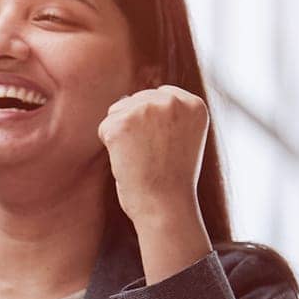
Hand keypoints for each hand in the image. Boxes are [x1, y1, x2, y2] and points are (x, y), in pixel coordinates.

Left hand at [98, 86, 210, 241]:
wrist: (165, 203)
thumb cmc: (171, 174)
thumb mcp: (182, 135)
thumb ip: (166, 112)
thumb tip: (127, 99)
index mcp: (193, 104)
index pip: (159, 95)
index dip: (154, 121)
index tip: (164, 144)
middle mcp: (171, 101)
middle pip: (135, 100)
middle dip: (136, 126)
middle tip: (152, 153)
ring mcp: (146, 109)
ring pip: (117, 112)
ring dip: (122, 134)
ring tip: (142, 156)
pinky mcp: (121, 122)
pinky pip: (104, 127)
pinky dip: (110, 145)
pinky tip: (129, 159)